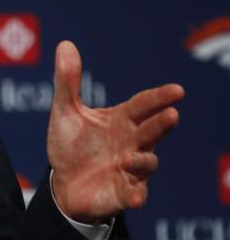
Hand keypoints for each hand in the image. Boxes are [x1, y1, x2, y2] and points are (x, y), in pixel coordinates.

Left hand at [47, 41, 184, 222]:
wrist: (64, 183)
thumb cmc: (71, 144)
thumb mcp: (66, 111)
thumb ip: (67, 81)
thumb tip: (64, 43)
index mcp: (122, 121)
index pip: (144, 105)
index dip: (160, 98)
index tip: (177, 90)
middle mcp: (132, 143)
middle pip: (151, 131)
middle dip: (161, 124)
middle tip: (171, 115)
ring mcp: (130, 170)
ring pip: (146, 163)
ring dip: (143, 160)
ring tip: (130, 158)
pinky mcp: (123, 193)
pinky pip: (134, 195)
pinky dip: (135, 195)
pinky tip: (135, 196)